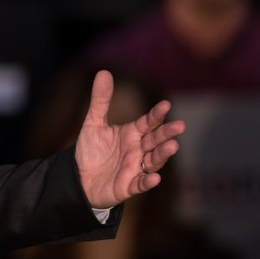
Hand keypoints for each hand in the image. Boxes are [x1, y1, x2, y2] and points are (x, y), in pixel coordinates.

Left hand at [74, 70, 185, 208]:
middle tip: (180, 125)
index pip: (147, 122)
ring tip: (172, 146)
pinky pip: (140, 184)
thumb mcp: (93, 123)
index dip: (156, 115)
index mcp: (132, 133)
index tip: (165, 105)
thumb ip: (100, 101)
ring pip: (153, 161)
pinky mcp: (128, 186)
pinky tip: (154, 178)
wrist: (79, 179)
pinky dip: (148, 181)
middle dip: (166, 133)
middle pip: (155, 140)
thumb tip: (103, 72)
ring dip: (163, 154)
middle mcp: (137, 150)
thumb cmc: (91, 151)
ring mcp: (135, 168)